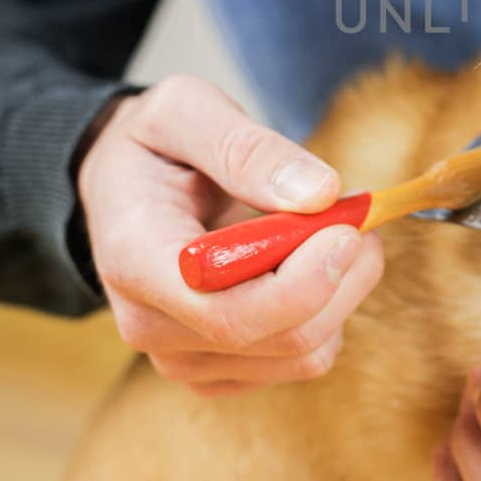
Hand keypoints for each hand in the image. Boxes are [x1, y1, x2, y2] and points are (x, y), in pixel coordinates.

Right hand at [77, 75, 384, 395]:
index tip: (347, 228)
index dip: (306, 282)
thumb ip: (248, 150)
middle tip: (359, 213)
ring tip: (337, 227)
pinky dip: (328, 309)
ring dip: (344, 290)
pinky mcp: (216, 369)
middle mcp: (152, 327)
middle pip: (282, 338)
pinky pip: (301, 359)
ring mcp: (183, 357)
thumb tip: (319, 194)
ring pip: (305, 353)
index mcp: (136, 261)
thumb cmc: (154, 145)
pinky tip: (314, 261)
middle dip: (343, 275)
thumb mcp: (185, 110)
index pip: (229, 313)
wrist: (121, 186)